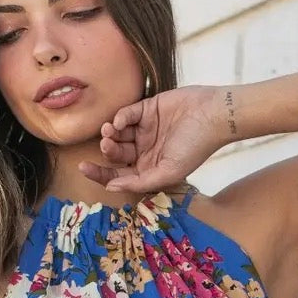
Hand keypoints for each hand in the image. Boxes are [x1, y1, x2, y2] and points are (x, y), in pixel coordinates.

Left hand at [78, 85, 223, 193]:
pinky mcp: (146, 110)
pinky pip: (125, 115)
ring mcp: (144, 130)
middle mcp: (144, 151)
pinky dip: (120, 117)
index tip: (83, 167)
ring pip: (117, 134)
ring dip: (110, 134)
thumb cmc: (195, 147)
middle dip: (107, 151)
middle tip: (107, 145)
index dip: (100, 173)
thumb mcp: (169, 172)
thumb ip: (140, 182)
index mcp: (149, 169)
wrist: (213, 115)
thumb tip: (111, 188)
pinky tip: (121, 120)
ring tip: (110, 131)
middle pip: (115, 155)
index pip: (118, 174)